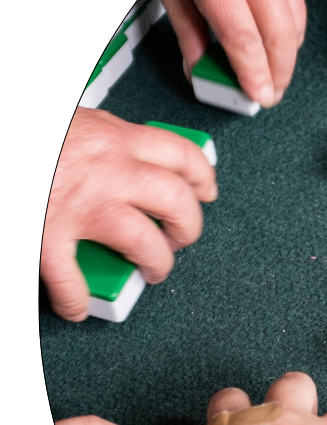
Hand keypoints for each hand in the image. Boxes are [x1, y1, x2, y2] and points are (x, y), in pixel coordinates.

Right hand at [43, 108, 217, 319]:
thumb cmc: (22, 128)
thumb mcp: (74, 119)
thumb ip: (103, 137)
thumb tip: (122, 148)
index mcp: (113, 137)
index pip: (181, 155)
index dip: (202, 178)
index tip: (206, 192)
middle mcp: (106, 170)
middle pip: (176, 201)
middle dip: (188, 227)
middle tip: (180, 238)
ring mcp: (80, 205)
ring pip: (143, 241)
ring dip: (156, 263)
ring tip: (151, 271)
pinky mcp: (46, 234)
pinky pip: (71, 278)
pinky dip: (75, 298)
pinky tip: (76, 305)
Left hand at [154, 0, 305, 107]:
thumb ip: (187, 30)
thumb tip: (199, 68)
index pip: (245, 41)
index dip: (256, 75)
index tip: (259, 97)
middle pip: (281, 36)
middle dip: (280, 72)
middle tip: (271, 92)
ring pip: (297, 21)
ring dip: (288, 52)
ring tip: (273, 70)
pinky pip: (297, 1)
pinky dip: (291, 27)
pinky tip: (277, 39)